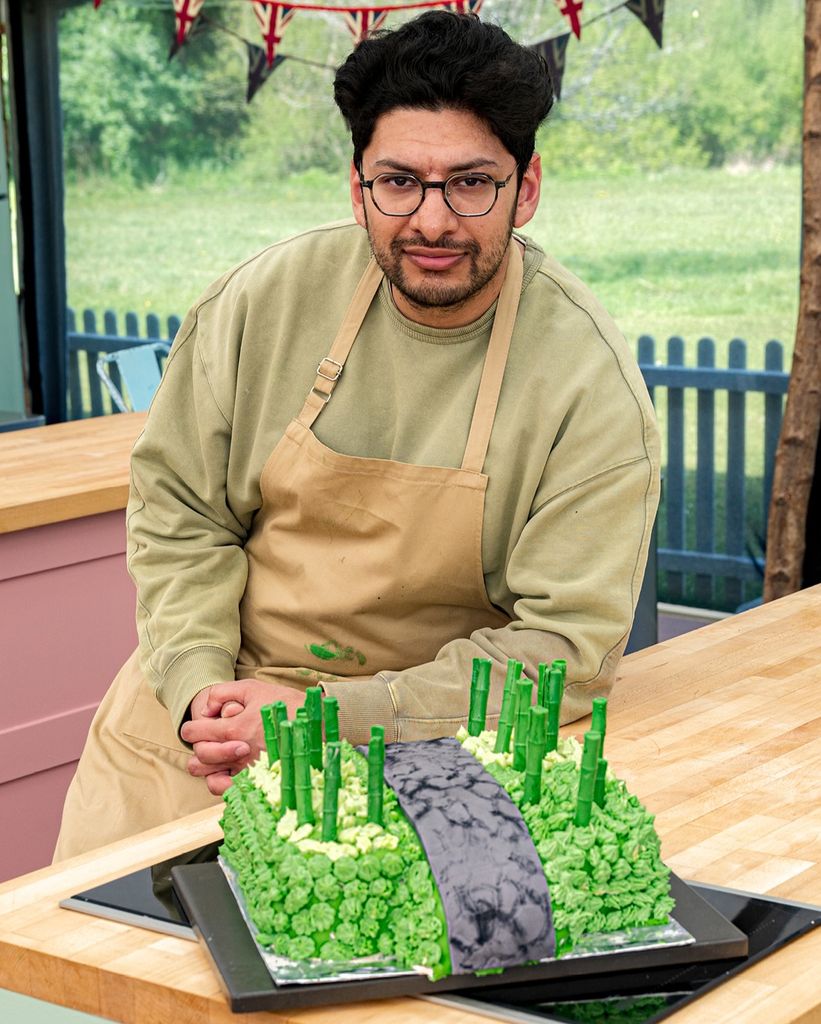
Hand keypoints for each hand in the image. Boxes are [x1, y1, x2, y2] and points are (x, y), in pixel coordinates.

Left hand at [182, 680, 304, 794]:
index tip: (194, 727)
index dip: (190, 729)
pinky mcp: (258, 782)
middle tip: (208, 740)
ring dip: (207, 767)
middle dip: (198, 746)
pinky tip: (227, 772)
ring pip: (209, 777)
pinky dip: (222, 784)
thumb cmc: (288, 705)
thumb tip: (205, 708)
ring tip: (215, 757)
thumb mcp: (254, 688)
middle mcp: (238, 752)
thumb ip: (222, 693)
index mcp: (234, 728)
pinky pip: (228, 791)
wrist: (318, 727)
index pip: (194, 733)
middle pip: (199, 756)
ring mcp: (247, 770)